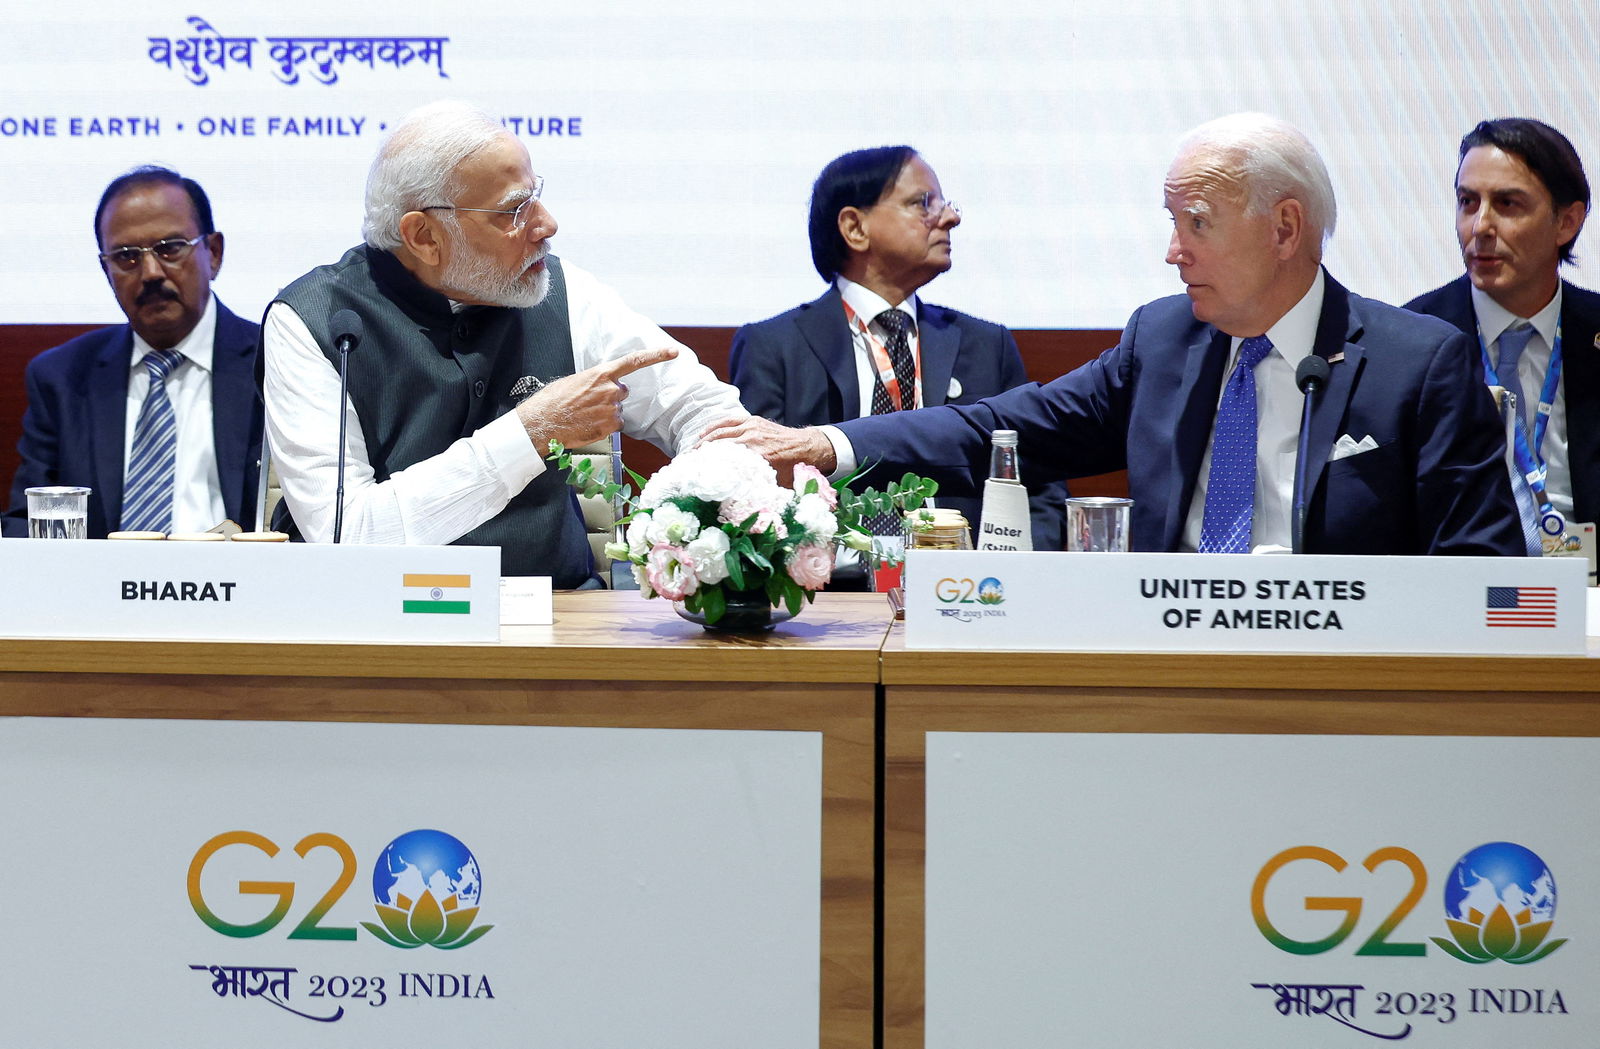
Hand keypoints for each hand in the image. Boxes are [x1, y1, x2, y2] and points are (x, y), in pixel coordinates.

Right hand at [518, 346, 677, 451]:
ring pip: (617, 410)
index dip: (656, 355)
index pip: (634, 361)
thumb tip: (600, 386)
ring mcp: (612, 408)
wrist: (542, 422)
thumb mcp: (574, 381)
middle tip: (589, 403)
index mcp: (601, 373)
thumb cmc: (553, 401)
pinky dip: (604, 426)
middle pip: (622, 392)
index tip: (673, 352)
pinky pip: (615, 425)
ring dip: (605, 413)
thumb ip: (594, 381)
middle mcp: (611, 389)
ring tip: (584, 415)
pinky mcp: (611, 425)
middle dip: (611, 397)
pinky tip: (588, 425)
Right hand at [696, 416, 835, 482]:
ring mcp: (752, 427)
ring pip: (720, 433)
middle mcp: (754, 440)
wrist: (810, 448)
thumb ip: (759, 493)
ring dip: (702, 442)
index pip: (727, 462)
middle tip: (686, 465)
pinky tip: (702, 435)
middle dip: (699, 454)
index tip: (694, 476)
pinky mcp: (752, 420)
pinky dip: (713, 428)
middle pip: (718, 445)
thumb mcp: (777, 486)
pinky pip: (727, 422)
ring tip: (690, 453)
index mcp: (760, 458)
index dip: (708, 468)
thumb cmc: (794, 470)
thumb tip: (742, 511)